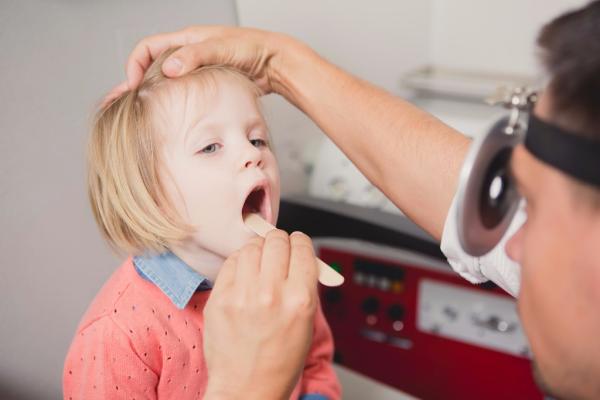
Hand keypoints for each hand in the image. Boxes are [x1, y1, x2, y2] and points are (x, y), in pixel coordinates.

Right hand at [104, 26, 312, 103]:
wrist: (274, 63)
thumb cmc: (252, 49)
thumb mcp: (220, 49)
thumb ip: (194, 57)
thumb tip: (169, 70)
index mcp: (187, 39)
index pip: (148, 47)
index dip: (136, 64)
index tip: (134, 85)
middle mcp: (188, 52)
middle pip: (152, 65)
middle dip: (136, 82)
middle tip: (123, 102)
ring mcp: (197, 68)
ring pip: (166, 80)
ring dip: (152, 93)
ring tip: (139, 112)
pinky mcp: (206, 82)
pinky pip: (182, 90)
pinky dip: (171, 100)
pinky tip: (168, 114)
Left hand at [202, 230, 318, 399]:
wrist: (247, 389)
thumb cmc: (279, 361)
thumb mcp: (306, 323)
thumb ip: (304, 286)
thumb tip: (297, 257)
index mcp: (300, 299)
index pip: (301, 247)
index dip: (299, 243)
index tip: (296, 245)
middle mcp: (272, 293)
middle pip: (276, 240)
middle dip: (279, 242)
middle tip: (277, 250)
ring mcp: (243, 294)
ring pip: (251, 247)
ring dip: (257, 250)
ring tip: (258, 262)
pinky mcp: (220, 298)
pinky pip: (231, 262)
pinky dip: (239, 263)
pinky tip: (243, 274)